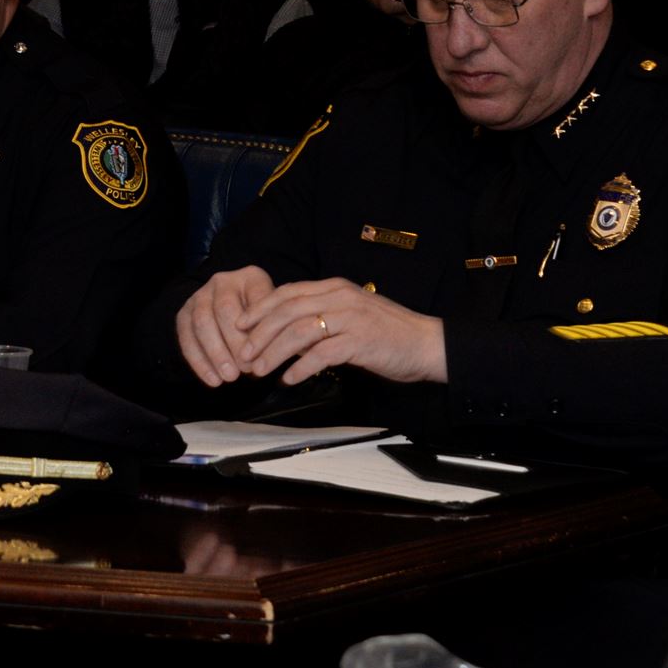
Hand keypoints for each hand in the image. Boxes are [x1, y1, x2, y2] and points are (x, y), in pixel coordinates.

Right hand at [174, 266, 276, 385]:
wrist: (236, 317)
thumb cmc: (266, 321)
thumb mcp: (280, 317)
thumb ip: (286, 330)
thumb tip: (299, 351)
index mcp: (251, 277)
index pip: (257, 298)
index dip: (259, 327)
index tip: (264, 354)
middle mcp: (223, 281)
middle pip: (225, 309)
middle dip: (235, 342)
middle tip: (247, 369)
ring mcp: (200, 296)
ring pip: (202, 322)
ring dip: (215, 353)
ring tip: (230, 377)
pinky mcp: (184, 314)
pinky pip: (186, 337)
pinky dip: (199, 361)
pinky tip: (213, 380)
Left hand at [229, 278, 446, 385]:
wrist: (427, 344)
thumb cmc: (387, 333)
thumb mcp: (351, 314)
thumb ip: (321, 314)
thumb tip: (284, 329)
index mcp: (335, 287)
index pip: (288, 292)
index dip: (260, 308)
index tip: (239, 325)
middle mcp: (340, 297)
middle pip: (287, 311)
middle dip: (259, 333)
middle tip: (243, 353)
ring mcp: (351, 318)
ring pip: (299, 332)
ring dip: (274, 353)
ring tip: (259, 370)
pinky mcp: (360, 341)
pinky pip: (321, 354)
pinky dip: (300, 368)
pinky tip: (289, 379)